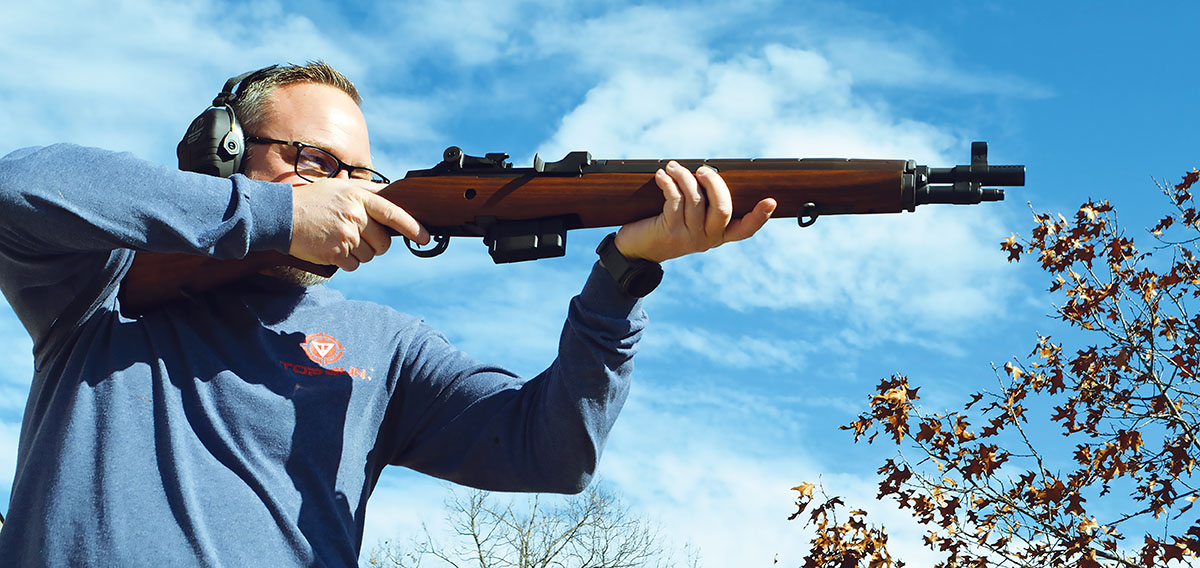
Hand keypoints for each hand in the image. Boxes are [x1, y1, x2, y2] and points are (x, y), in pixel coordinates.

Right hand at [289, 178, 428, 270]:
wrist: (281, 215)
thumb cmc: (313, 201)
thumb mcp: (342, 187)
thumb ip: (369, 192)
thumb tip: (395, 195)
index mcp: (359, 197)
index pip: (394, 214)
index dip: (413, 227)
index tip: (425, 238)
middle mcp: (355, 215)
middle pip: (383, 243)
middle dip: (375, 244)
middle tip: (356, 235)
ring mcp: (346, 235)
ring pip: (368, 256)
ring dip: (358, 253)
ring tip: (339, 238)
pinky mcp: (335, 253)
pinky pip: (353, 265)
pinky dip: (345, 261)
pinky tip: (332, 248)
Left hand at [614, 161, 775, 261]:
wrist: (634, 250)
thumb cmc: (661, 226)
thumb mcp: (686, 218)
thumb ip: (701, 203)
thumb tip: (705, 173)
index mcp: (716, 236)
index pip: (745, 230)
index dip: (760, 217)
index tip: (771, 201)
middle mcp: (707, 239)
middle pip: (723, 208)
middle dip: (714, 183)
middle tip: (701, 169)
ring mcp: (689, 238)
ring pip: (696, 200)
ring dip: (684, 177)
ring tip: (673, 167)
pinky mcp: (670, 232)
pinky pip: (675, 200)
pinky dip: (669, 183)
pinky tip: (662, 176)